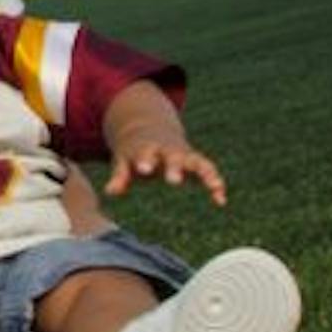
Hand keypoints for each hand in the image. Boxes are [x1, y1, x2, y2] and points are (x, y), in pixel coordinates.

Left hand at [106, 136, 227, 205]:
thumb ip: (119, 175)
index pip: (146, 154)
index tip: (144, 169)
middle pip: (173, 158)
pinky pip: (209, 171)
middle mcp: (168, 151)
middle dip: (174, 168)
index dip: (145, 161)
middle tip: (174, 181)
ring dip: (206, 174)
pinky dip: (216, 183)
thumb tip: (110, 191)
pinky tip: (221, 200)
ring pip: (197, 162)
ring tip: (215, 187)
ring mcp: (184, 155)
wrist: (149, 130)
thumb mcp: (124, 160)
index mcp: (147, 149)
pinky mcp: (196, 162)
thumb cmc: (134, 152)